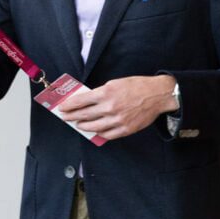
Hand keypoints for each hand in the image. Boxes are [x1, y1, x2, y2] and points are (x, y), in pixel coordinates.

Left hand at [57, 75, 177, 139]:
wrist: (158, 95)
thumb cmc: (136, 87)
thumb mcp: (114, 84)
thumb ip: (99, 93)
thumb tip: (85, 101)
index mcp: (106, 93)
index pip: (80, 101)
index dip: (69, 105)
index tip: (62, 107)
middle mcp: (110, 107)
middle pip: (84, 115)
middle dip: (71, 116)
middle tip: (65, 117)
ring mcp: (118, 120)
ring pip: (93, 127)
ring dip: (83, 126)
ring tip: (78, 124)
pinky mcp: (125, 129)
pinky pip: (107, 134)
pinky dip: (99, 133)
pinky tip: (95, 130)